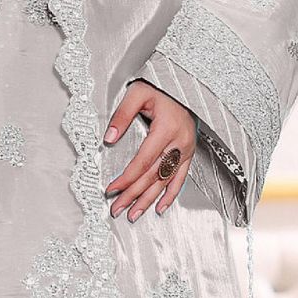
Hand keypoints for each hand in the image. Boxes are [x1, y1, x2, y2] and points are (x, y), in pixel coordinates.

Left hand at [104, 80, 196, 220]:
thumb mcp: (137, 93)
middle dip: (133, 195)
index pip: (143, 161)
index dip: (127, 178)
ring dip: (149, 200)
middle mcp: (179, 142)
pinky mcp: (189, 152)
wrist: (183, 84)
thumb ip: (122, 115)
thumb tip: (109, 137)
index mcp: (166, 129)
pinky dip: (171, 194)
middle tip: (117, 208)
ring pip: (166, 181)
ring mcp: (186, 149)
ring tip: (133, 214)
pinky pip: (181, 178)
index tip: (111, 189)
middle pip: (153, 176)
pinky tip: (160, 207)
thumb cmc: (159, 87)